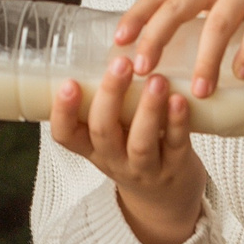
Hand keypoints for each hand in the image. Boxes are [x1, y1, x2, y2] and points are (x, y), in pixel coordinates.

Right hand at [53, 57, 205, 243]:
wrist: (166, 203)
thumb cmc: (134, 153)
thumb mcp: (111, 135)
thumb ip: (108, 102)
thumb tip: (110, 41)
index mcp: (92, 148)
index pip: (65, 135)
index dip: (62, 112)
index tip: (68, 83)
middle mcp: (114, 160)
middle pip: (104, 132)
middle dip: (111, 96)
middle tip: (120, 64)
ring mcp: (146, 168)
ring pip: (141, 142)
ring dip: (147, 109)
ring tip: (156, 80)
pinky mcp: (176, 168)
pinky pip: (175, 145)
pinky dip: (177, 122)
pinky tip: (181, 100)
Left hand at [116, 0, 243, 98]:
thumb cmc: (241, 4)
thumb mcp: (209, 4)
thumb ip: (186, 24)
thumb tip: (148, 68)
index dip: (136, 17)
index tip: (118, 43)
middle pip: (179, 7)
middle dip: (157, 38)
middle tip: (144, 71)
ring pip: (218, 23)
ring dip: (206, 60)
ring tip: (199, 91)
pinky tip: (241, 74)